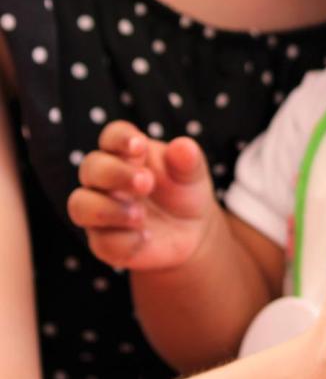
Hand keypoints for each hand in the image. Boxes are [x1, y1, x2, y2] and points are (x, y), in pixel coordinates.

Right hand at [67, 121, 219, 270]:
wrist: (192, 231)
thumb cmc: (185, 191)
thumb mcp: (192, 174)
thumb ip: (188, 160)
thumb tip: (183, 147)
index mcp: (126, 153)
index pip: (112, 136)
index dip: (120, 138)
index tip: (139, 145)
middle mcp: (106, 179)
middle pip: (91, 168)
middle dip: (115, 173)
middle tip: (147, 182)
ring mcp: (100, 210)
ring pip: (81, 205)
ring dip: (108, 209)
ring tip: (140, 215)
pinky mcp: (104, 242)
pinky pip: (102, 241)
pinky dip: (124, 240)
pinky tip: (146, 238)